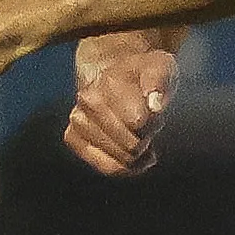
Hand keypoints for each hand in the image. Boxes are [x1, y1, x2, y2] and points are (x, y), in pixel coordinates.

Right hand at [67, 39, 177, 175]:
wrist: (117, 74)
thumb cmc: (143, 74)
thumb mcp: (161, 68)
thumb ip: (160, 82)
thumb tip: (155, 106)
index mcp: (110, 82)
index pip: (139, 123)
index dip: (153, 123)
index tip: (155, 113)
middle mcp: (88, 101)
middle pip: (131, 145)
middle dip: (146, 139)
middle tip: (148, 125)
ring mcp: (78, 120)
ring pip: (120, 160)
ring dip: (137, 155)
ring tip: (140, 137)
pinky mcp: (72, 137)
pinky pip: (106, 167)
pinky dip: (125, 167)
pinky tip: (135, 157)